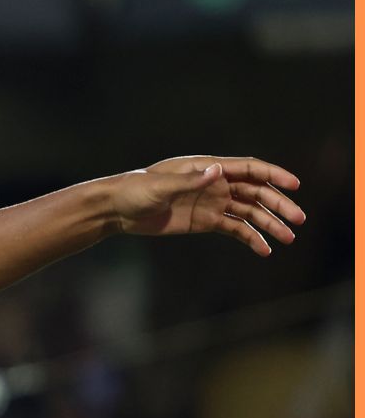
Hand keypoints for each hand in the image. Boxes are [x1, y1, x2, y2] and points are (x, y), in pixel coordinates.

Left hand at [111, 156, 303, 255]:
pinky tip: (264, 249)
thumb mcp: (161, 185)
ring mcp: (212, 203)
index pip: (249, 169)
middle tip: (298, 219)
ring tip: (288, 238)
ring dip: (269, 224)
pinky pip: (233, 229)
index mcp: (207, 168)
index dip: (273, 175)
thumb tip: (217, 171)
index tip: (294, 185)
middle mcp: (215, 183)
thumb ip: (190, 181)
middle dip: (278, 204)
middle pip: (255, 192)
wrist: (117, 209)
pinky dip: (250, 238)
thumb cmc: (136, 190)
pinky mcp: (205, 221)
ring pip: (249, 212)